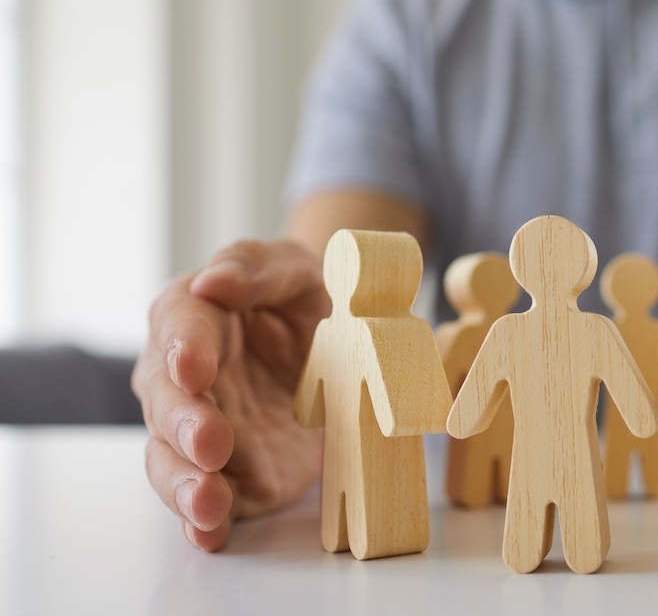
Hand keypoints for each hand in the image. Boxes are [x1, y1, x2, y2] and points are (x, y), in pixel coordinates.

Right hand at [131, 240, 329, 550]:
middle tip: (210, 441)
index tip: (193, 368)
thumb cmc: (307, 297)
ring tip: (206, 502)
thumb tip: (213, 280)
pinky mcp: (234, 474)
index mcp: (195, 317)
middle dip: (184, 424)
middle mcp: (184, 379)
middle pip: (167, 402)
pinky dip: (203, 522)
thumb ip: (257, 268)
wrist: (346, 344)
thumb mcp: (296, 269)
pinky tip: (209, 535)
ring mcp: (204, 431)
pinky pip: (208, 501)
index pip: (178, 327)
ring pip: (172, 460)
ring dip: (183, 484)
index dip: (184, 347)